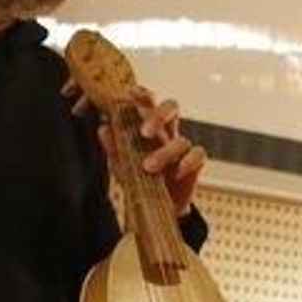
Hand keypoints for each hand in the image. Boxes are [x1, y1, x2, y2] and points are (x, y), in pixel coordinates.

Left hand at [67, 80, 206, 215]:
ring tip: (147, 168)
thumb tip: (103, 128)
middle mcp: (168, 132)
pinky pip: (198, 155)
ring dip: (164, 153)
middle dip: (158, 116)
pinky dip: (187, 163)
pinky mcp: (195, 163)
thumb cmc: (139, 180)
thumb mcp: (121, 164)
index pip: (149, 103)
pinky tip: (175, 174)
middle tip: (144, 133)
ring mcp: (183, 148)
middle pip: (172, 108)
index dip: (143, 95)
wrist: (158, 208)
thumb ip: (113, 147)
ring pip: (181, 140)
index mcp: (149, 127)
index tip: (131, 93)